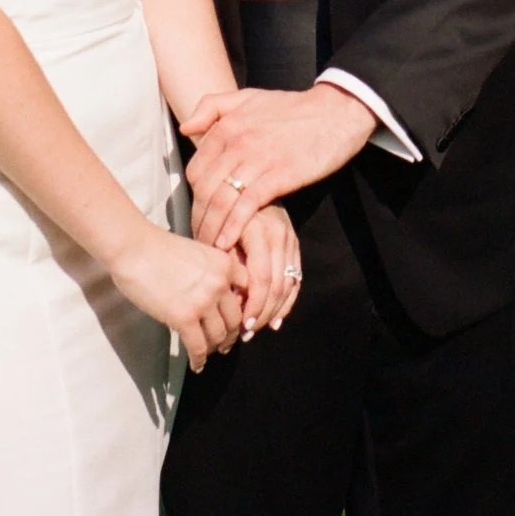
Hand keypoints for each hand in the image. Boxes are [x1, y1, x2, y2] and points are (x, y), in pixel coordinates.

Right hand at [109, 226, 250, 372]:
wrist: (133, 248)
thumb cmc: (157, 247)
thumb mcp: (197, 253)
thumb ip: (210, 273)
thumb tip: (212, 297)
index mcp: (225, 264)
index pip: (248, 293)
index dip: (244, 310)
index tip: (239, 320)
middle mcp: (220, 283)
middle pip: (236, 318)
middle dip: (231, 334)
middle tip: (225, 342)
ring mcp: (203, 302)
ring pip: (219, 335)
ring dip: (214, 347)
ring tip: (208, 352)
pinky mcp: (184, 318)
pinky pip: (198, 346)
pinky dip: (199, 359)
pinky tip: (196, 364)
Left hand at [181, 83, 376, 251]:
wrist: (335, 112)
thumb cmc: (292, 107)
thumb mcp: (248, 97)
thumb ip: (212, 106)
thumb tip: (185, 127)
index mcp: (227, 125)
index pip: (196, 169)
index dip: (193, 196)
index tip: (198, 213)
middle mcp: (237, 142)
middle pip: (205, 189)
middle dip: (199, 218)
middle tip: (199, 239)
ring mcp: (257, 159)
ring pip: (221, 200)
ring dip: (211, 228)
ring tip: (210, 249)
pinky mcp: (279, 175)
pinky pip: (246, 206)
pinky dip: (233, 227)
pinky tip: (226, 243)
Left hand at [231, 205, 302, 335]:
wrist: (242, 182)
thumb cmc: (221, 210)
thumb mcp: (219, 232)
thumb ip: (225, 265)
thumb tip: (227, 301)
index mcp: (260, 232)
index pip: (262, 279)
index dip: (253, 306)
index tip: (240, 324)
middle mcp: (280, 235)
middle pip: (277, 286)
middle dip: (261, 313)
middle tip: (246, 333)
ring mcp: (290, 239)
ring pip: (288, 285)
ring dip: (273, 311)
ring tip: (256, 328)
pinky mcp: (294, 243)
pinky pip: (295, 278)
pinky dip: (286, 302)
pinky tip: (275, 319)